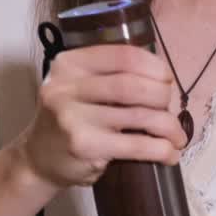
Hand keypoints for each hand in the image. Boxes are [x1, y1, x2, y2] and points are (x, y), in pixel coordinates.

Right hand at [16, 44, 188, 188]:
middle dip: (163, 97)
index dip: (154, 66)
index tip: (167, 80)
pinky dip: (161, 149)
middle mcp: (67, 87)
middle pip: (133, 85)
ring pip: (140, 115)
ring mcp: (74, 118)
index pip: (123, 55)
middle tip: (171, 109)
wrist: (38, 160)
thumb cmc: (69, 120)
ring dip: (168, 126)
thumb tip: (163, 78)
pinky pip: (136, 145)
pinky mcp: (85, 146)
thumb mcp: (78, 87)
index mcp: (69, 64)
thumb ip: (109, 76)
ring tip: (177, 136)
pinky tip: (170, 154)